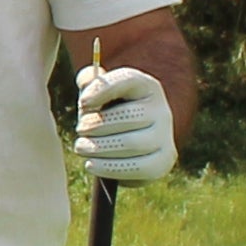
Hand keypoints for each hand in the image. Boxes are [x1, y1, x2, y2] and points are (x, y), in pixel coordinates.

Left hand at [69, 66, 176, 186]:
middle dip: (97, 124)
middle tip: (80, 129)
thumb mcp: (98, 96)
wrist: (128, 147)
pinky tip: (91, 165)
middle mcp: (161, 109)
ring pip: (132, 143)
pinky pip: (137, 167)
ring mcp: (165, 137)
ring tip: (81, 147)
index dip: (104, 89)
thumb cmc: (107, 115)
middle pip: (128, 116)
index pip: (128, 80)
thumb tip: (87, 78)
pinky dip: (110, 168)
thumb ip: (90, 82)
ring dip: (100, 147)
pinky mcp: (163, 161)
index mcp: (146, 86)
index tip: (83, 103)